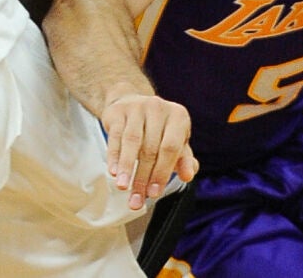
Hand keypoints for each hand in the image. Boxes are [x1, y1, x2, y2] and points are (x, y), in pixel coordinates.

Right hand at [103, 89, 197, 209]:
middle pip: (151, 149)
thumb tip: (189, 176)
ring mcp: (138, 107)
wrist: (132, 103)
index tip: (155, 194)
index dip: (163, 172)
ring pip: (132, 142)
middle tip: (136, 200)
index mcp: (178, 116)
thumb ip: (183, 160)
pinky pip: (115, 136)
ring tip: (122, 187)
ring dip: (126, 168)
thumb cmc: (158, 129)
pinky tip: (113, 172)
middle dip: (143, 177)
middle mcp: (159, 108)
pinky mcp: (118, 111)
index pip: (171, 148)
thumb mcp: (175, 141)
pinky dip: (114, 156)